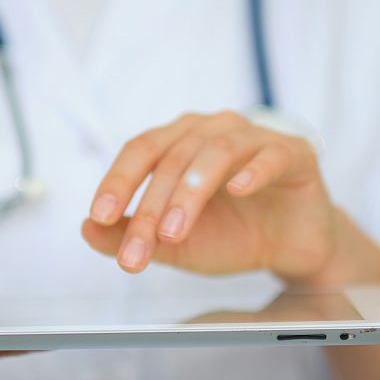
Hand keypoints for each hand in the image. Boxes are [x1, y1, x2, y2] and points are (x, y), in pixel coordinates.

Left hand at [81, 111, 341, 280]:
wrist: (289, 249)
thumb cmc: (231, 235)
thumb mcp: (173, 243)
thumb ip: (131, 235)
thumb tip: (85, 229)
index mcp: (181, 141)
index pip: (142, 150)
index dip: (118, 180)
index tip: (99, 215)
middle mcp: (214, 130)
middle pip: (174, 157)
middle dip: (151, 207)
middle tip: (139, 249)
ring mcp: (256, 138)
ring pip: (216, 152)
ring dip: (190, 193)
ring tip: (174, 231)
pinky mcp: (294, 154)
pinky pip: (271, 155)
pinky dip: (252, 171)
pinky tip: (236, 190)